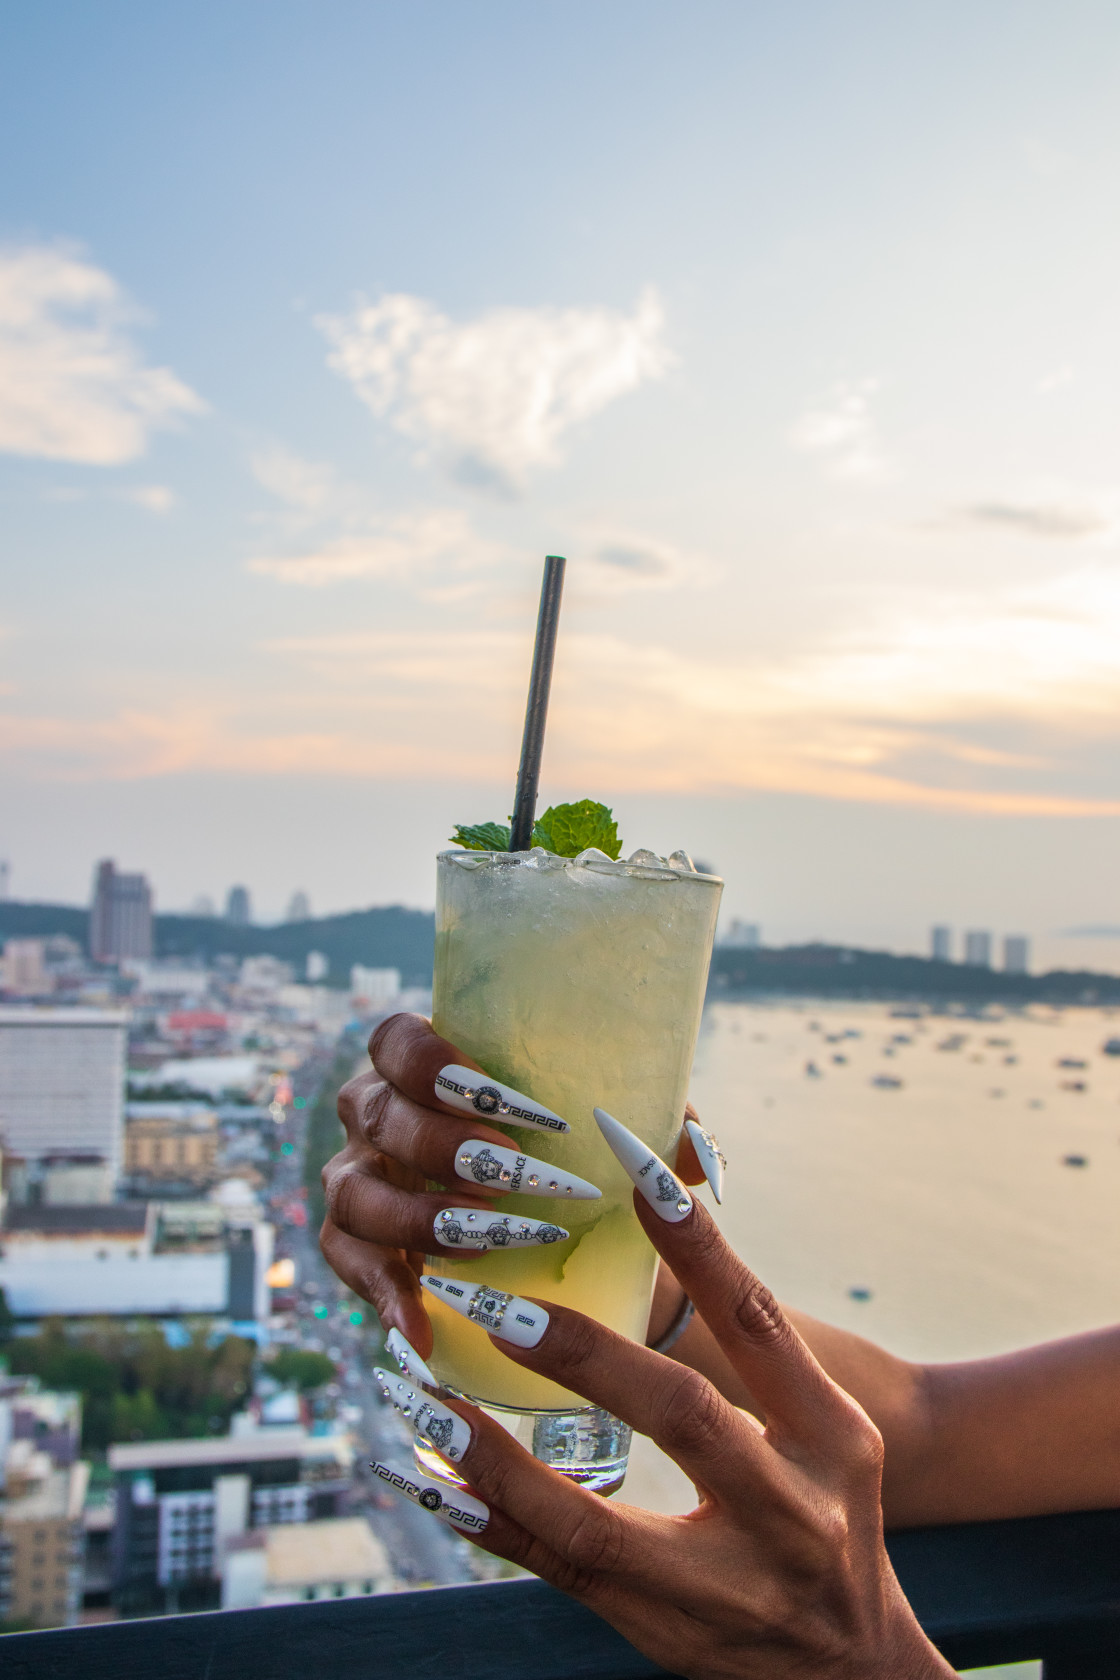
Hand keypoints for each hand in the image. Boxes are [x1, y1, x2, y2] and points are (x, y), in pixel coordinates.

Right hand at [319, 1013, 706, 1354]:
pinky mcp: (356, 1249)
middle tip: (506, 1170)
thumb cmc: (584, 1164)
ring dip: (420, 1217)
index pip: (396, 1039)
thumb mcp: (621, 1138)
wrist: (567, 1244)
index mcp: (427, 1066)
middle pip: (377, 1114)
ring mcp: (360, 1180)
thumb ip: (659, 1129)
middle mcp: (378, 1115)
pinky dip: (386, 1298)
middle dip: (440, 1144)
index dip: (428, 1061)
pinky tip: (421, 1326)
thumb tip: (695, 1159)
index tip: (490, 1094)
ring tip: (486, 1239)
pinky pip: (350, 1269)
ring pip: (359, 1193)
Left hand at [380, 1178, 953, 1678]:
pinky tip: (429, 1478)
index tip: (634, 1159)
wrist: (858, 1676)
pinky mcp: (662, 1633)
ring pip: (594, 1523)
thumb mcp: (829, 1432)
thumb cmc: (832, 1516)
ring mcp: (726, 1586)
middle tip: (494, 1304)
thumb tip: (671, 1208)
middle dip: (585, 1355)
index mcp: (832, 1436)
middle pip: (683, 1415)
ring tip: (423, 1395)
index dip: (698, 1240)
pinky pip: (558, 1576)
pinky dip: (488, 1522)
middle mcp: (789, 1508)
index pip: (759, 1320)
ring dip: (496, 1456)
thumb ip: (756, 1349)